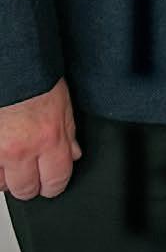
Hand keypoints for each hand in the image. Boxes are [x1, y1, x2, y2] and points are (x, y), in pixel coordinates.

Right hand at [0, 80, 81, 199]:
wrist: (7, 62)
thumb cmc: (33, 78)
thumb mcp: (62, 105)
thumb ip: (67, 135)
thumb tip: (72, 155)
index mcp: (48, 140)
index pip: (56, 181)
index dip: (54, 186)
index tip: (51, 185)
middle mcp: (19, 149)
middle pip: (25, 189)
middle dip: (29, 185)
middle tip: (29, 176)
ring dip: (5, 176)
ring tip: (9, 163)